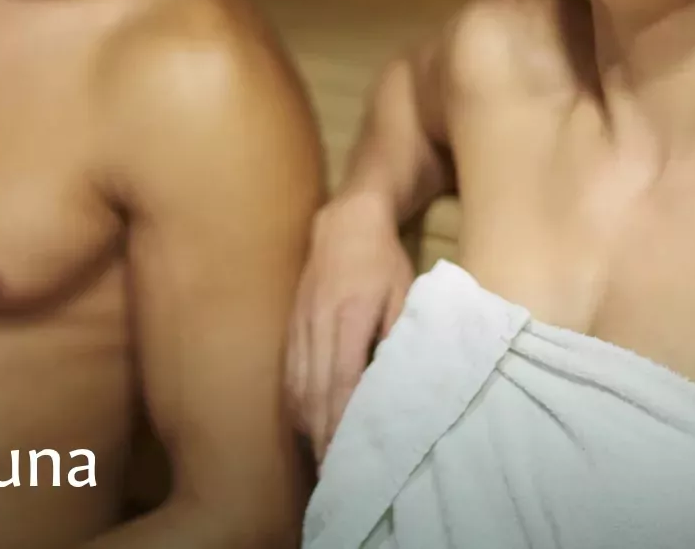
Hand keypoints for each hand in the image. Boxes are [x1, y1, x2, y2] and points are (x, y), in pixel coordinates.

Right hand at [287, 192, 414, 463]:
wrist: (346, 222)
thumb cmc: (384, 260)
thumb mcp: (404, 291)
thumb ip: (400, 333)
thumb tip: (399, 378)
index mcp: (350, 313)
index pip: (341, 378)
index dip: (340, 420)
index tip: (346, 453)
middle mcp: (320, 321)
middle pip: (315, 389)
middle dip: (323, 435)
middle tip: (336, 473)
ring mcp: (301, 322)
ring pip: (298, 384)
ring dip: (308, 424)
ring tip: (322, 458)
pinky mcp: (292, 323)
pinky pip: (289, 371)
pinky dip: (296, 403)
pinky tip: (307, 423)